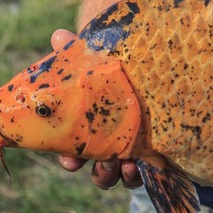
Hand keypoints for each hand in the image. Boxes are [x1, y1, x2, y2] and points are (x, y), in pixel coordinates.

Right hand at [50, 28, 142, 189]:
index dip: (69, 160)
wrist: (155, 70)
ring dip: (119, 175)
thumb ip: (79, 52)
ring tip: (125, 164)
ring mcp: (132, 151)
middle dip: (99, 173)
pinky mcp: (155, 152)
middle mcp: (110, 144)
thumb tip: (57, 36)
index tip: (70, 161)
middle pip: (99, 170)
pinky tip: (142, 163)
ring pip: (120, 176)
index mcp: (91, 128)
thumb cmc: (118, 69)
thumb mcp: (99, 60)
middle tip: (105, 164)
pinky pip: (147, 173)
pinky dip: (142, 172)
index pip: (73, 152)